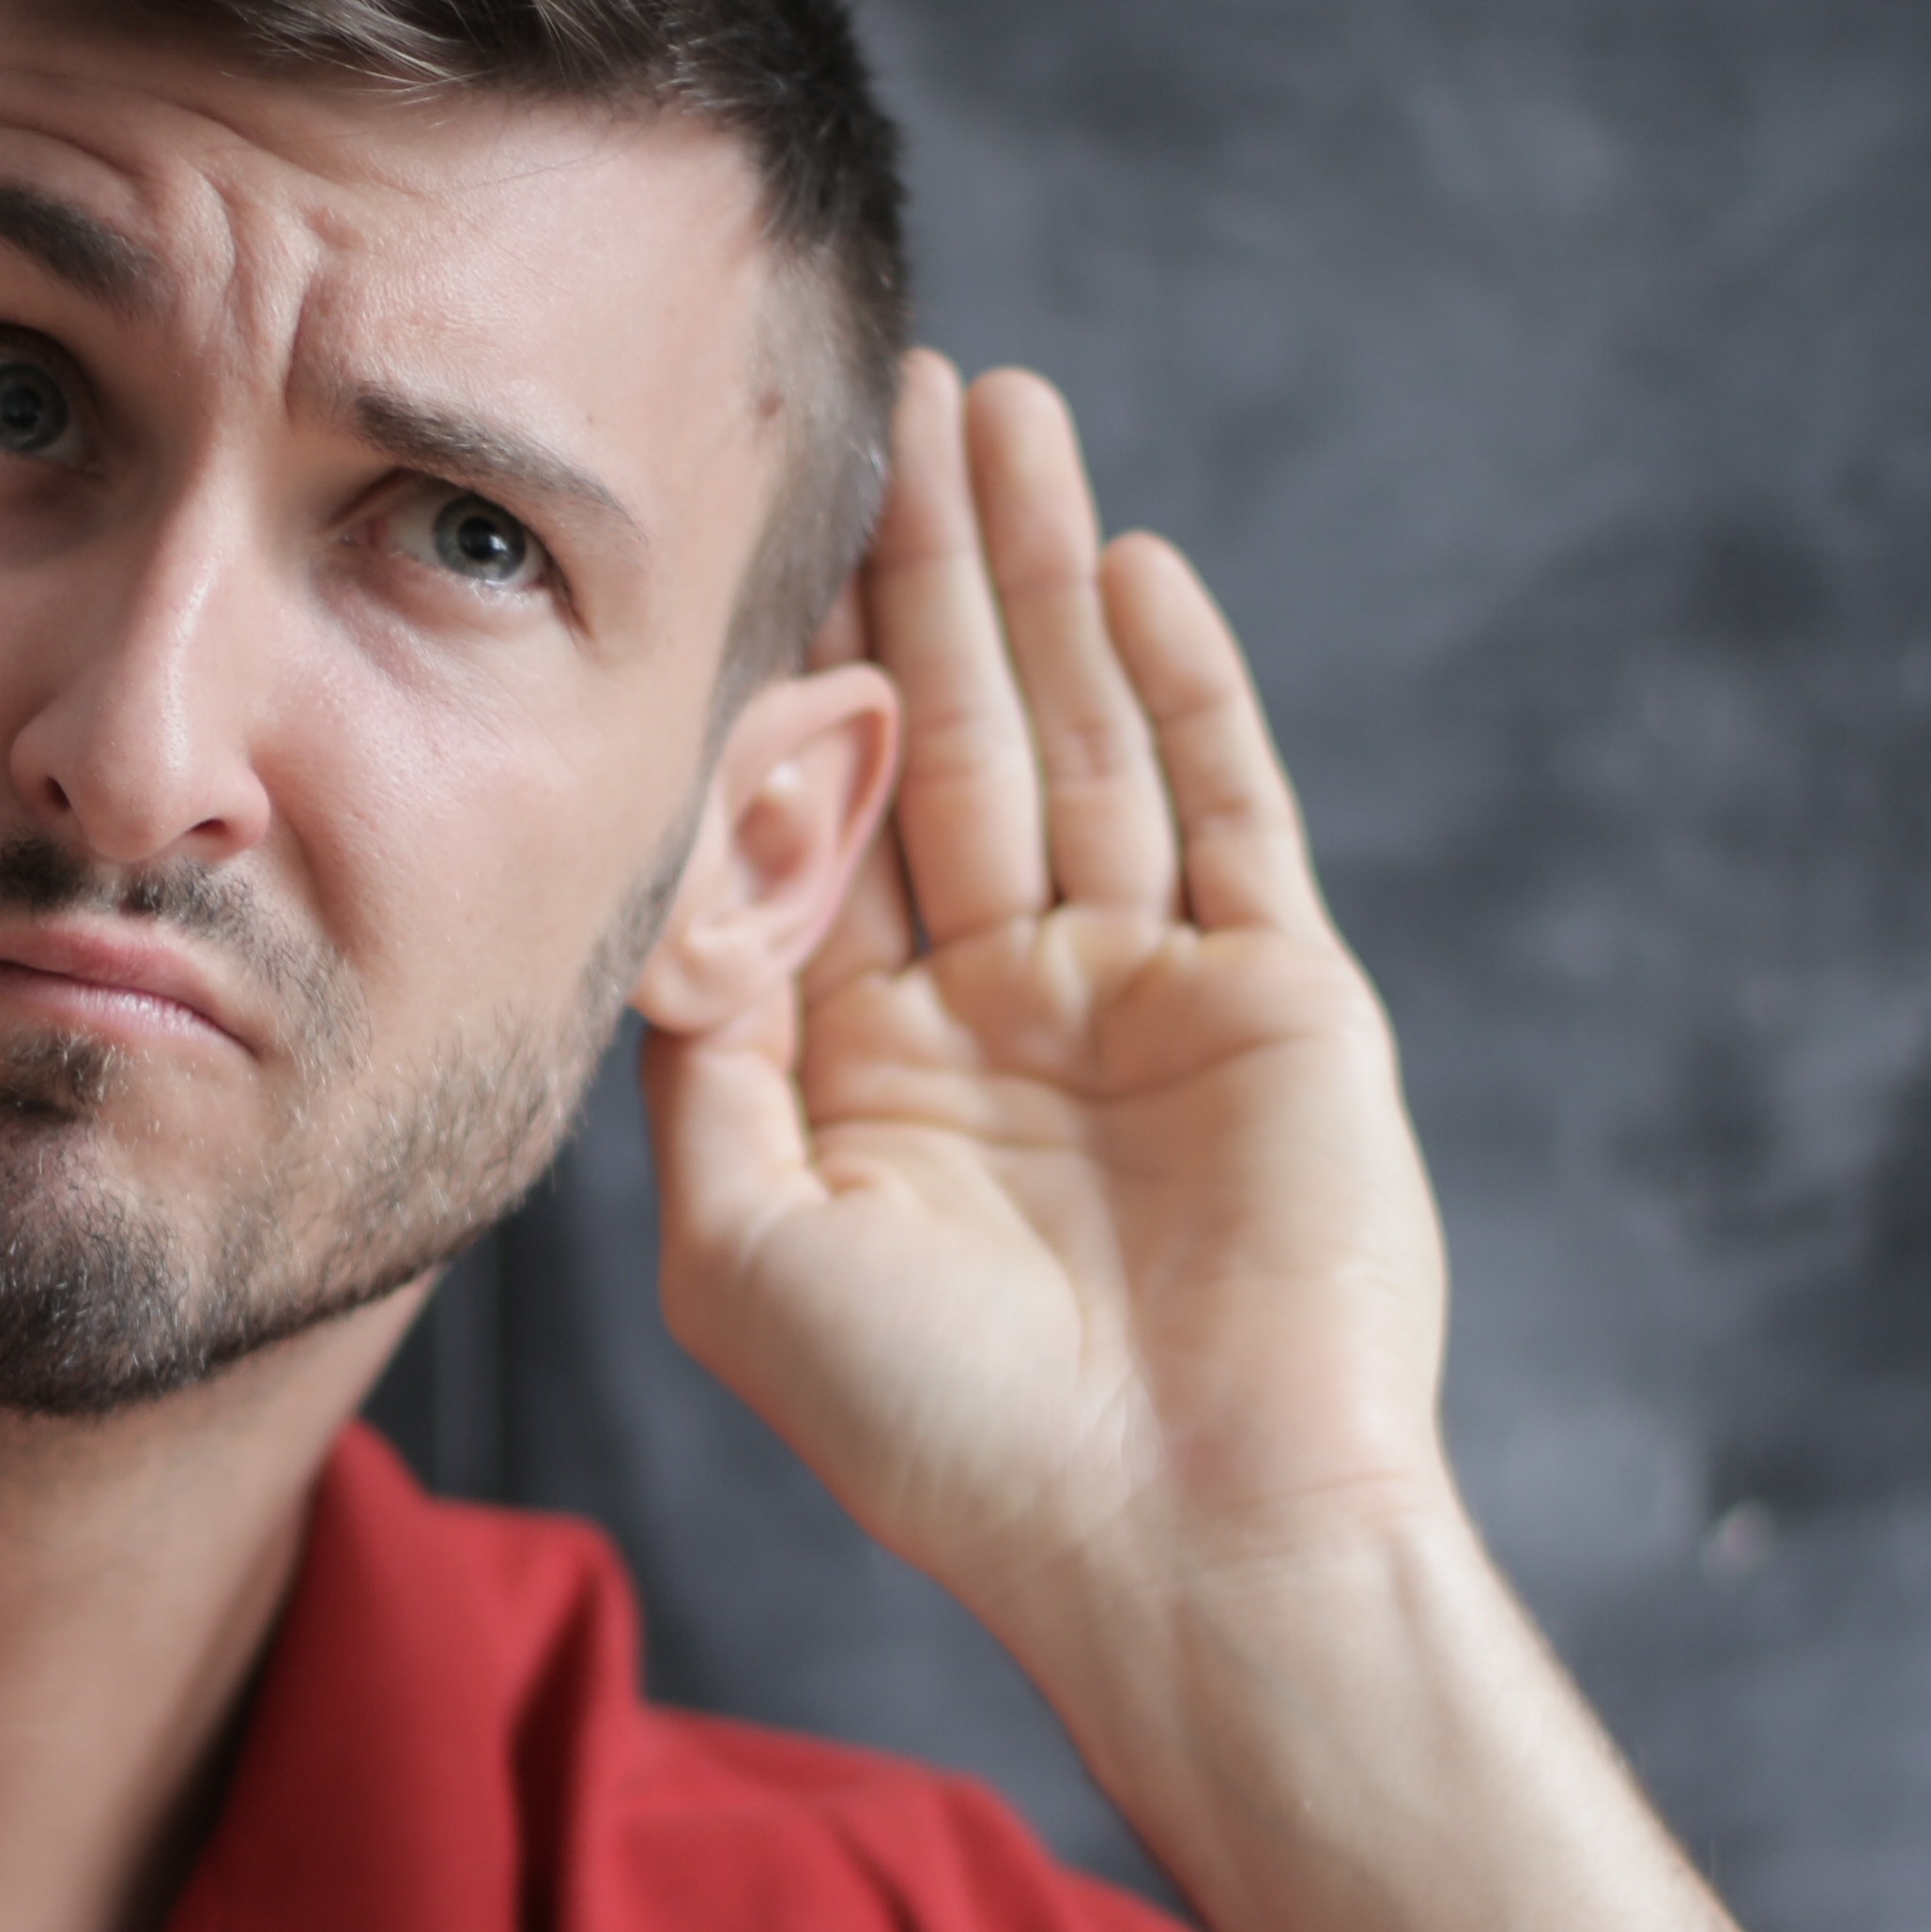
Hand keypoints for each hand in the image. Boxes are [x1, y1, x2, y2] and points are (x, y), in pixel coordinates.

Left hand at [640, 355, 1458, 1636]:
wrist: (1185, 1541)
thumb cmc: (951, 1438)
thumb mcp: (744, 1251)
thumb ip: (696, 1056)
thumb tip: (650, 878)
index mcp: (871, 1066)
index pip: (821, 819)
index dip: (790, 669)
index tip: (744, 516)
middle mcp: (1006, 1010)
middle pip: (955, 735)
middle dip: (921, 566)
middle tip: (891, 390)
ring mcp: (1148, 996)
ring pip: (1086, 736)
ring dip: (1041, 574)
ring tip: (1003, 408)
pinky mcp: (1280, 998)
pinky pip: (1229, 807)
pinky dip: (1185, 685)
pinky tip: (1129, 563)